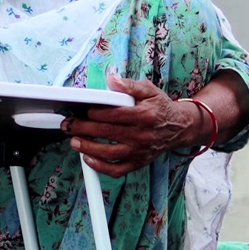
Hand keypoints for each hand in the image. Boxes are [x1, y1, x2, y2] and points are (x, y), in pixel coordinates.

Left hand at [60, 75, 202, 177]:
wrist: (180, 128)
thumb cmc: (161, 107)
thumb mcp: (149, 90)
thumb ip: (129, 85)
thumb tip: (111, 79)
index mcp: (144, 115)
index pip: (113, 114)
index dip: (93, 112)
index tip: (81, 110)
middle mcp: (141, 135)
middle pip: (106, 132)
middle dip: (82, 128)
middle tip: (68, 125)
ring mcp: (139, 151)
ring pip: (109, 153)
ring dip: (87, 148)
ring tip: (74, 141)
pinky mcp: (138, 162)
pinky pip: (117, 170)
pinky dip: (100, 167)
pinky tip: (88, 159)